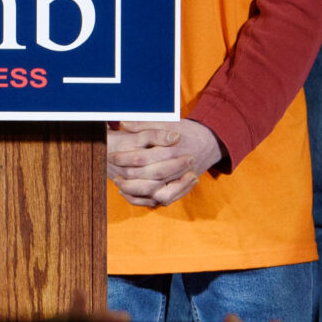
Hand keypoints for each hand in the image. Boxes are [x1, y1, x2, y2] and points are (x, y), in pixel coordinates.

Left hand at [108, 118, 224, 206]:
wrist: (210, 142)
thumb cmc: (186, 130)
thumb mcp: (167, 121)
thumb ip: (145, 124)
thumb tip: (123, 124)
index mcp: (171, 150)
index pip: (142, 158)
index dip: (124, 158)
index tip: (111, 156)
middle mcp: (178, 167)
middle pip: (148, 179)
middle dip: (128, 179)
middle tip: (113, 176)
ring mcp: (181, 180)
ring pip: (156, 194)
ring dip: (136, 192)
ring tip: (121, 187)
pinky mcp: (182, 188)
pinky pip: (164, 200)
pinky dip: (147, 200)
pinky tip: (132, 194)